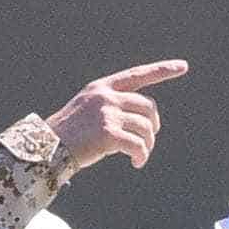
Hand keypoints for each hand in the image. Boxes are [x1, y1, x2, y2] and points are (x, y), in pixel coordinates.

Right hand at [47, 59, 187, 171]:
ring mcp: (107, 115)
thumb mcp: (86, 110)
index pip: (137, 75)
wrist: (45, 148)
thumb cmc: (66, 134)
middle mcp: (106, 97)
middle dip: (153, 125)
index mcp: (101, 88)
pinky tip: (136, 162)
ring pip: (146, 127)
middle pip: (148, 106)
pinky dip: (141, 156)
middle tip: (147, 140)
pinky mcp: (109, 134)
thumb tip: (142, 120)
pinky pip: (138, 145)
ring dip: (147, 144)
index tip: (183, 66)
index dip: (162, 70)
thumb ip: (111, 106)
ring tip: (139, 155)